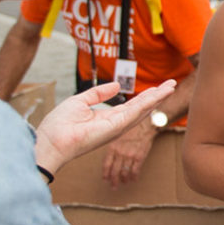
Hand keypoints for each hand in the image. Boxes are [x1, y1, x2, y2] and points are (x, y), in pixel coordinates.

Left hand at [34, 79, 176, 175]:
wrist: (51, 140)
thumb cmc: (60, 125)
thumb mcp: (80, 101)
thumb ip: (98, 93)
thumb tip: (116, 86)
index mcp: (106, 118)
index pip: (130, 106)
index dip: (144, 96)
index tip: (156, 88)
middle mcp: (116, 124)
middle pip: (141, 107)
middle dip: (157, 96)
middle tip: (172, 84)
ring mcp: (118, 126)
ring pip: (143, 109)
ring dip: (158, 97)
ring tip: (171, 86)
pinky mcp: (117, 126)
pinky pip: (136, 111)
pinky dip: (149, 101)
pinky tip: (159, 93)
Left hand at [102, 119, 156, 187]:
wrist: (144, 124)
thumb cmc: (131, 128)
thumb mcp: (117, 136)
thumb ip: (113, 147)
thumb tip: (111, 157)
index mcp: (112, 147)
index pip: (106, 164)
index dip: (105, 173)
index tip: (105, 179)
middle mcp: (120, 153)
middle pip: (114, 171)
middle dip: (113, 180)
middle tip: (113, 186)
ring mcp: (129, 155)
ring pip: (124, 172)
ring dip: (124, 180)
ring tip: (124, 183)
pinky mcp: (139, 156)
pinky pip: (135, 170)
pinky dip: (134, 176)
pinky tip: (134, 179)